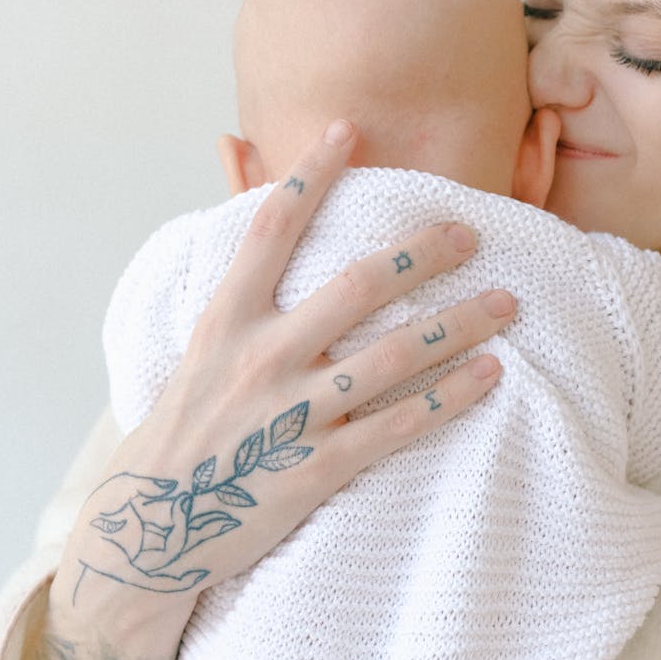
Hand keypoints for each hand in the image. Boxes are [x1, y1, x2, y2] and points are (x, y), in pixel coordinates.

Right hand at [67, 119, 513, 599]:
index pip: (271, 231)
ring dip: (457, 325)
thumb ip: (236, 287)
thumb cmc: (183, 429)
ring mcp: (290, 415)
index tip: (349, 130)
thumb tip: (248, 208)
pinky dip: (447, 398)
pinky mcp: (316, 468)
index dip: (311, 176)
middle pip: (356, 287)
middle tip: (469, 234)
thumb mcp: (197, 350)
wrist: (153, 528)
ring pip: (391, 356)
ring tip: (507, 305)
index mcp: (225, 322)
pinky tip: (489, 375)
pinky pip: (396, 426)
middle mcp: (259, 359)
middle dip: (421, 254)